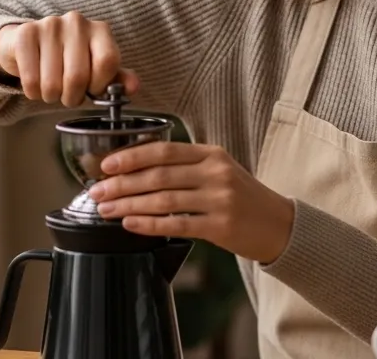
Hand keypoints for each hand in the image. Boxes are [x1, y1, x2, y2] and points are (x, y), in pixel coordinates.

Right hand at [0, 11, 140, 106]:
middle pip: (78, 76)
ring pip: (52, 82)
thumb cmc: (68, 60)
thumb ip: (116, 79)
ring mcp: (50, 25)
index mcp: (100, 29)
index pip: (107, 62)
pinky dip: (33, 92)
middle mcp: (77, 22)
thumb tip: (134, 87)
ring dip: (51, 96)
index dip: (99, 85)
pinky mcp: (26, 33)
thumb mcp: (96, 68)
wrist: (29, 44)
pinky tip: (36, 85)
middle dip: (72, 97)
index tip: (91, 90)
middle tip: (68, 97)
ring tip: (51, 91)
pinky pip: (31, 79)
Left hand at [88, 142, 295, 263]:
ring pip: (163, 199)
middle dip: (121, 183)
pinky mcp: (220, 226)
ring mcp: (219, 199)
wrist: (279, 224)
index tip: (106, 164)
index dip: (131, 156)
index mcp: (212, 154)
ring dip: (128, 204)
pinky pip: (176, 224)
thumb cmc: (244, 198)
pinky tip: (131, 223)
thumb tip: (137, 170)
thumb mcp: (220, 170)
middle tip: (97, 191)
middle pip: (158, 174)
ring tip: (106, 210)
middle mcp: (216, 172)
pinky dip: (149, 224)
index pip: (164, 150)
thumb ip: (187, 166)